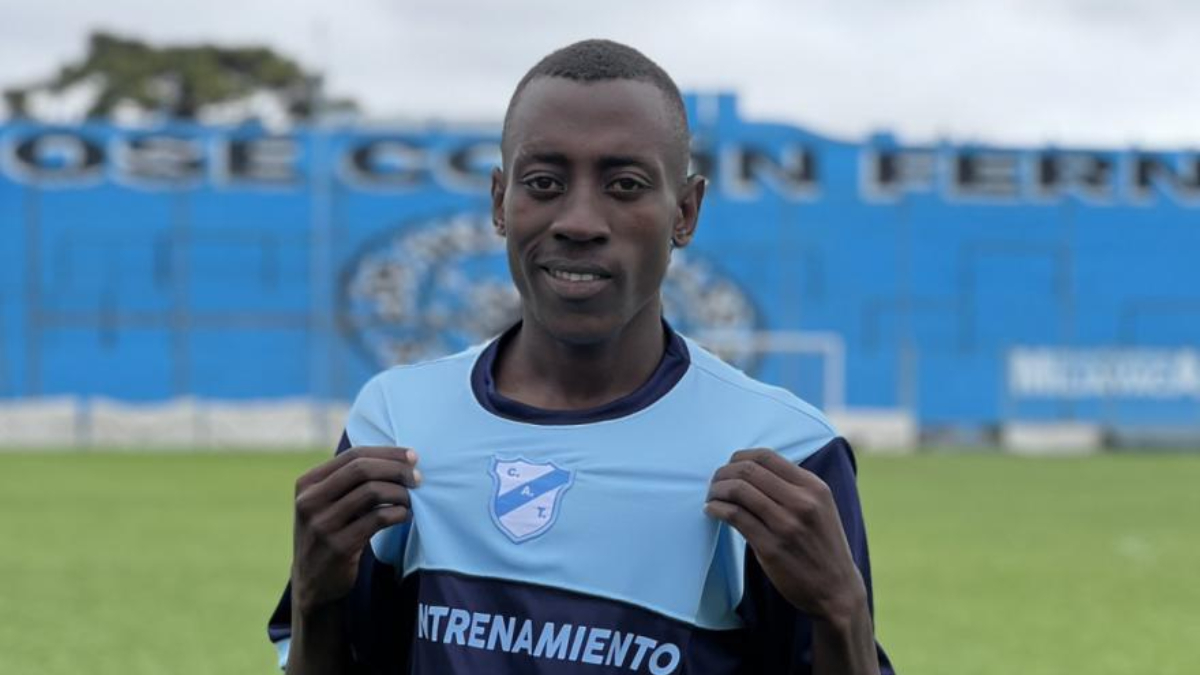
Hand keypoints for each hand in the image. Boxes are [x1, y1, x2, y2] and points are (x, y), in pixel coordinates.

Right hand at [290, 446, 420, 613]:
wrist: (312, 583)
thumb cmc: (330, 534)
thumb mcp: (328, 503)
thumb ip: (350, 481)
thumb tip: (400, 460)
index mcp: (307, 483)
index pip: (353, 455)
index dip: (387, 453)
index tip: (412, 457)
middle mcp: (310, 501)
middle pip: (362, 469)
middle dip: (396, 470)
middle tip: (417, 478)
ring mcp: (322, 525)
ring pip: (372, 492)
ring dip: (400, 493)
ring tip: (410, 500)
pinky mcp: (338, 547)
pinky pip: (378, 519)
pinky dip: (398, 513)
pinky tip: (404, 515)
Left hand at [705, 448, 866, 620]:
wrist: (837, 590)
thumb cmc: (823, 546)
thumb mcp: (820, 507)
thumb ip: (794, 487)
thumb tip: (752, 470)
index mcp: (814, 487)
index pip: (766, 456)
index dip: (740, 457)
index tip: (729, 466)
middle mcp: (801, 502)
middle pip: (748, 470)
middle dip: (724, 472)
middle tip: (714, 483)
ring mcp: (786, 524)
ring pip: (738, 490)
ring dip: (717, 490)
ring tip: (712, 497)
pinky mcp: (771, 547)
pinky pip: (735, 516)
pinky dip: (717, 509)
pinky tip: (712, 512)